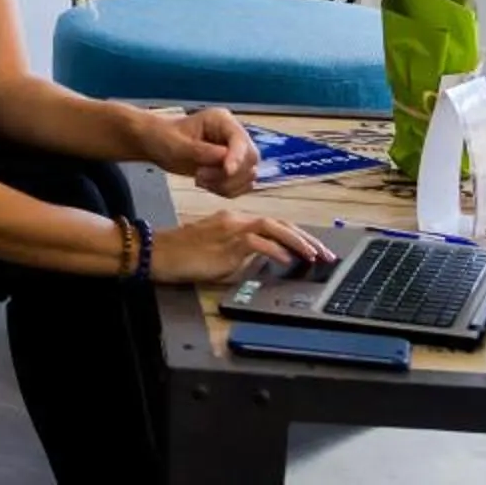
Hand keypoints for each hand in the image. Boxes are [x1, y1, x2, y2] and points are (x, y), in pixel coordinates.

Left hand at [146, 105, 259, 197]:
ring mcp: (236, 153)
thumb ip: (200, 150)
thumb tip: (225, 157)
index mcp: (222, 121)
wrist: (157, 145)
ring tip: (199, 179)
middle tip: (199, 176)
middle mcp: (234, 136)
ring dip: (225, 184)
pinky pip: (241, 187)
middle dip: (227, 175)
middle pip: (250, 161)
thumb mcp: (176, 144)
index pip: (240, 140)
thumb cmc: (163, 137)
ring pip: (248, 176)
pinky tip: (206, 184)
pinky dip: (225, 190)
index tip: (227, 171)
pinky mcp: (235, 170)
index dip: (237, 157)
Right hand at [150, 211, 332, 283]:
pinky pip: (256, 242)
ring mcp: (231, 229)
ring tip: (314, 255)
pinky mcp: (226, 242)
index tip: (316, 250)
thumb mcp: (220, 256)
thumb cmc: (184, 256)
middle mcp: (236, 220)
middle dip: (306, 239)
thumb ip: (243, 255)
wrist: (159, 253)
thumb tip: (266, 263)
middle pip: (279, 223)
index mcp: (235, 222)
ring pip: (272, 228)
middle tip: (327, 254)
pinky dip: (274, 249)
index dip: (298, 236)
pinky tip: (286, 259)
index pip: (274, 225)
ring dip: (297, 242)